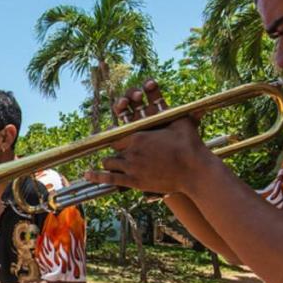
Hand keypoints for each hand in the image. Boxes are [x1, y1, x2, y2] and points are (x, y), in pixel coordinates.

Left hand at [81, 81, 211, 195]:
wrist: (194, 172)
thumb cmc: (190, 146)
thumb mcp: (181, 123)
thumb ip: (172, 112)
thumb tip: (174, 100)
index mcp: (139, 136)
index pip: (117, 134)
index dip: (116, 136)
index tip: (115, 136)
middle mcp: (131, 151)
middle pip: (113, 149)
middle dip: (115, 150)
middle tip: (118, 152)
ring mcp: (131, 167)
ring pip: (109, 163)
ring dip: (109, 163)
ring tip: (111, 163)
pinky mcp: (134, 182)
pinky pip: (109, 179)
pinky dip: (97, 176)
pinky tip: (87, 175)